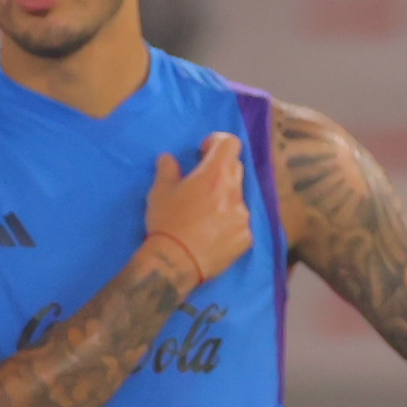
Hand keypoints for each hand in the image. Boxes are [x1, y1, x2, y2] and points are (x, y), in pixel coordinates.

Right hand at [144, 134, 254, 291]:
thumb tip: (168, 159)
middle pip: (235, 168)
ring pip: (238, 197)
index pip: (230, 143)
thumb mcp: (159, 192)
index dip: (217, 143)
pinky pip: (240, 222)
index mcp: (215, 175)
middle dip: (219, 170)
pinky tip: (212, 234)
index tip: (203, 153)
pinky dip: (229, 222)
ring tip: (204, 215)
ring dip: (224, 198)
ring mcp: (244, 215)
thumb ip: (167, 170)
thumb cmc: (166, 223)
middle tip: (200, 184)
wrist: (176, 263)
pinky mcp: (247, 237)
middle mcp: (235, 192)